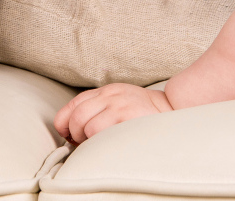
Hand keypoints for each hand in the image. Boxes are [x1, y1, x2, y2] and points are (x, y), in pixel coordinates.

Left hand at [54, 83, 172, 143]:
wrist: (170, 109)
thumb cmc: (140, 114)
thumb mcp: (117, 102)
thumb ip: (97, 110)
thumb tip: (71, 135)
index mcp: (105, 91)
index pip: (73, 104)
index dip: (64, 123)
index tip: (69, 136)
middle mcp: (109, 94)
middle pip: (76, 115)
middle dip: (75, 134)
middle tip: (86, 143)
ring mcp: (118, 104)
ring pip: (85, 124)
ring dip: (87, 140)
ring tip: (99, 144)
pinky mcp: (126, 116)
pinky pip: (99, 132)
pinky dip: (98, 142)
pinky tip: (108, 144)